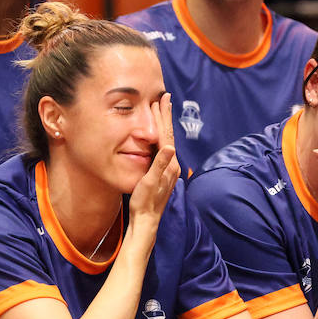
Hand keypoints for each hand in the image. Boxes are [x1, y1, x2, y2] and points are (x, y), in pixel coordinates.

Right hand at [127, 96, 178, 238]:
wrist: (146, 220)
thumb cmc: (145, 202)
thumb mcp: (150, 182)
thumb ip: (159, 164)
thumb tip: (168, 147)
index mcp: (169, 164)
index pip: (166, 135)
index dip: (163, 116)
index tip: (162, 100)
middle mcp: (172, 164)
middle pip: (168, 135)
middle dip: (165, 116)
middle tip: (164, 98)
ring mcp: (168, 168)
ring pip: (165, 140)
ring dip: (163, 124)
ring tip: (160, 110)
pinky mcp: (162, 172)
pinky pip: (162, 148)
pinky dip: (159, 136)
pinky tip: (157, 135)